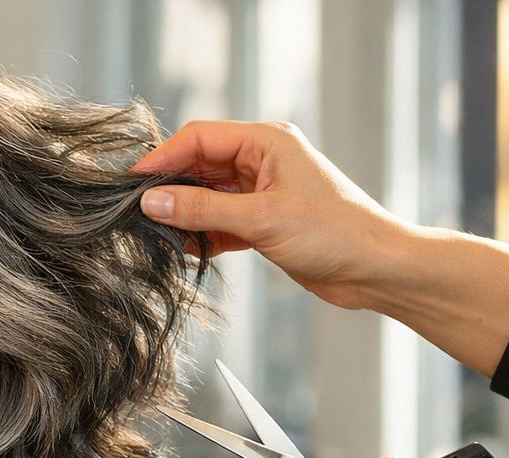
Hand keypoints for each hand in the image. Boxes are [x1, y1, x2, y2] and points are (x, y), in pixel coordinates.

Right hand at [132, 120, 401, 309]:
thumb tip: (152, 203)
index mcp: (267, 141)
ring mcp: (262, 191)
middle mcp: (263, 160)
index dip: (163, 158)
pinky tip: (184, 250)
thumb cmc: (335, 233)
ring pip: (207, 196)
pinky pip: (219, 221)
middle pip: (199, 165)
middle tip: (136, 213)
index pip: (200, 138)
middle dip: (170, 188)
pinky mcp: (264, 222)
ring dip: (184, 214)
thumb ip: (203, 211)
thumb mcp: (262, 220)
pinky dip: (202, 235)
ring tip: (156, 235)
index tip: (131, 183)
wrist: (377, 269)